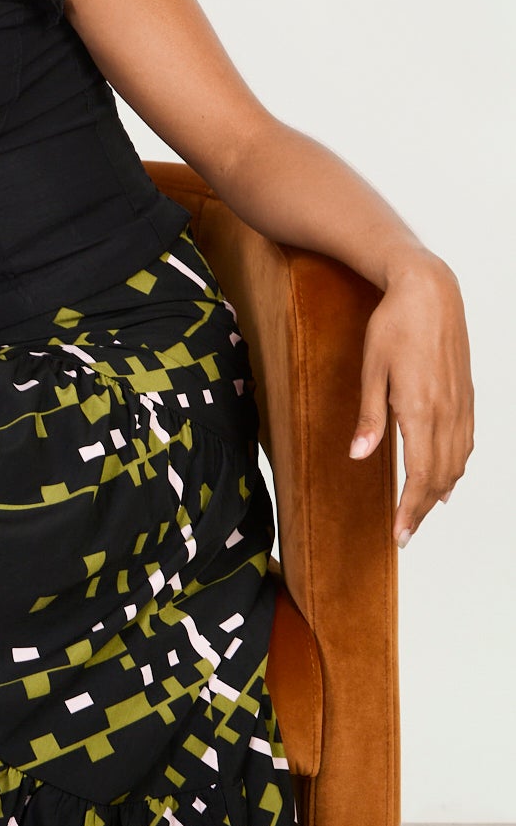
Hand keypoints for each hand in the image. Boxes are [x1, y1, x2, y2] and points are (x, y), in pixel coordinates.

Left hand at [349, 253, 473, 545]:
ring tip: (422, 513)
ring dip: (440, 491)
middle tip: (406, 534)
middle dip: (422, 509)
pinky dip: (457, 466)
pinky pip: (465, 441)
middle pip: (440, 475)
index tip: (400, 534)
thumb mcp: (371, 370)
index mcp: (420, 409)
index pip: (420, 474)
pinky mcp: (465, 395)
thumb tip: (359, 456)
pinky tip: (448, 479)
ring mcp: (460, 404)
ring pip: (456, 461)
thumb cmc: (393, 325)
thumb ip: (369, 417)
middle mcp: (446, 412)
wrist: (429, 291)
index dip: (411, 508)